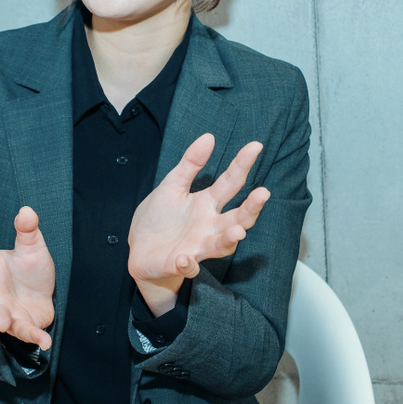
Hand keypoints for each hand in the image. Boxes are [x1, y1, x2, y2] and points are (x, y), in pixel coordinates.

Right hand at [0, 206, 55, 349]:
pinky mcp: (21, 325)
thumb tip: (26, 210)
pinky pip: (25, 331)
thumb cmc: (30, 268)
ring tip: (0, 323)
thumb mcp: (31, 247)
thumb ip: (27, 230)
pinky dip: (34, 336)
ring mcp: (5, 310)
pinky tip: (45, 342)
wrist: (44, 293)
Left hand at [127, 133, 270, 315]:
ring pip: (221, 245)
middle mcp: (209, 226)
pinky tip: (184, 258)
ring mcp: (197, 246)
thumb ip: (190, 164)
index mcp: (207, 204)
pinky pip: (188, 266)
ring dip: (229, 239)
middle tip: (263, 194)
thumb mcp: (172, 186)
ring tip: (237, 232)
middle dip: (251, 208)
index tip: (255, 146)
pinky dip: (187, 265)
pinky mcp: (180, 264)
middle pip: (237, 218)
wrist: (140, 250)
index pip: (230, 183)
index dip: (242, 165)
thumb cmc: (160, 219)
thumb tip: (209, 137)